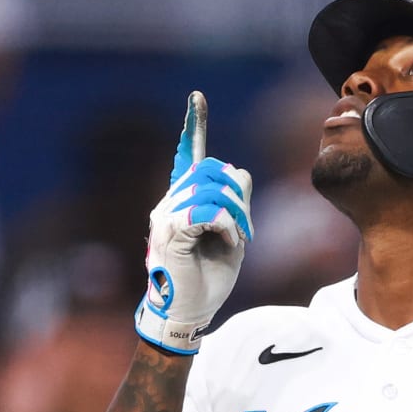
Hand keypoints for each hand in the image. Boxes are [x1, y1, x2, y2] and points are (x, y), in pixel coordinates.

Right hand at [136, 91, 253, 354]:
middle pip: (215, 171)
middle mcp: (170, 202)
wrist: (189, 313)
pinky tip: (228, 243)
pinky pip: (209, 212)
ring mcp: (167, 214)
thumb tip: (239, 174)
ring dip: (236, 216)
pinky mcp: (171, 230)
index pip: (189, 158)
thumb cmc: (207, 279)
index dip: (193, 126)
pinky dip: (228, 227)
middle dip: (239, 197)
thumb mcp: (232, 237)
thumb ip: (235, 205)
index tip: (197, 98)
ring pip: (214, 191)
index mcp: (183, 201)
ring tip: (235, 240)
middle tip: (245, 229)